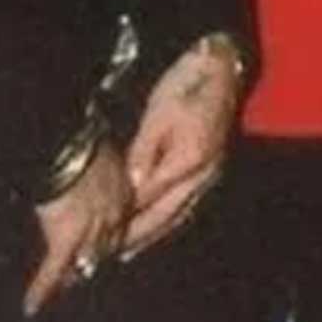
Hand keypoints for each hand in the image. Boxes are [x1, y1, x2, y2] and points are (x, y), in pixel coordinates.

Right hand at [26, 139, 132, 315]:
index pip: (119, 223)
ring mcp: (90, 230)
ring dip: (72, 274)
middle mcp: (112, 216)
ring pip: (82, 260)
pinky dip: (41, 290)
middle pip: (105, 246)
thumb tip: (94, 161)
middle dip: (96, 259)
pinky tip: (32, 307)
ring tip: (65, 287)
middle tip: (85, 274)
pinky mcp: (66, 238)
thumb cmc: (84, 141)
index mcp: (123, 191)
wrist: (71, 147)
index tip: (106, 245)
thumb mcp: (103, 152)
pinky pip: (53, 269)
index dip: (110, 235)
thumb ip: (102, 166)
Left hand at [121, 38, 241, 256]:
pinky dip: (168, 217)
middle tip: (110, 254)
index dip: (125, 218)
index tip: (100, 234)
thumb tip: (132, 186)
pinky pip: (187, 202)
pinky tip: (156, 223)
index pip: (149, 198)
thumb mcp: (158, 115)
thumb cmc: (186, 85)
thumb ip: (144, 152)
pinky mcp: (210, 168)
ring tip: (129, 248)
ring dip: (153, 232)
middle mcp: (203, 174)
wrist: (221, 67)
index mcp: (187, 160)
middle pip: (166, 214)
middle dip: (138, 236)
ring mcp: (210, 173)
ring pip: (178, 213)